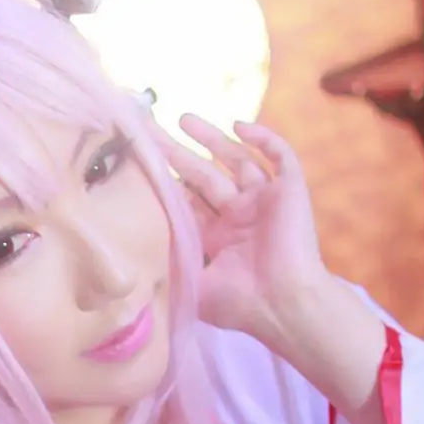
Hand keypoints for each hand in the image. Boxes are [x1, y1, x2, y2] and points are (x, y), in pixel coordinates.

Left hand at [161, 116, 326, 344]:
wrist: (284, 305)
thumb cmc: (240, 303)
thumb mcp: (192, 285)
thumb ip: (170, 265)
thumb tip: (133, 259)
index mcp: (218, 237)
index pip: (188, 201)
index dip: (166, 182)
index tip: (140, 163)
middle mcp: (240, 216)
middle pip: (204, 175)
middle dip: (177, 153)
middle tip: (150, 131)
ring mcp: (264, 201)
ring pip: (237, 159)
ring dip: (213, 138)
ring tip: (183, 119)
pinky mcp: (290, 191)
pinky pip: (280, 156)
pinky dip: (264, 138)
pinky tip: (239, 125)